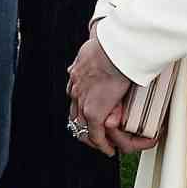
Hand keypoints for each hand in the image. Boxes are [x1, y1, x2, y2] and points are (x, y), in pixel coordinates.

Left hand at [66, 31, 154, 156]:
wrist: (114, 49)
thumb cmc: (112, 44)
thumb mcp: (96, 44)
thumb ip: (95, 48)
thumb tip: (96, 37)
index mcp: (76, 74)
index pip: (74, 94)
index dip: (80, 104)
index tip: (87, 109)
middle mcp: (75, 90)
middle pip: (73, 114)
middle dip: (82, 125)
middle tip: (91, 133)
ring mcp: (83, 103)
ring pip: (81, 127)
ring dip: (91, 138)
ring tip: (100, 145)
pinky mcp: (94, 113)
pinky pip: (96, 135)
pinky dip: (102, 145)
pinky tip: (109, 150)